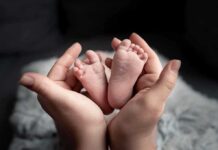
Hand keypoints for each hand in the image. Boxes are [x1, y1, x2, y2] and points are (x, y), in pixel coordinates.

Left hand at [20, 43, 106, 149]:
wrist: (91, 139)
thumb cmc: (79, 119)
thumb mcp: (60, 99)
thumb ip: (42, 86)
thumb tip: (22, 77)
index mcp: (51, 91)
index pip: (59, 68)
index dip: (68, 55)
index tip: (78, 45)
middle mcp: (58, 94)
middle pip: (71, 72)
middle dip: (82, 64)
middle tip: (95, 56)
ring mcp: (70, 98)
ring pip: (79, 78)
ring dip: (89, 71)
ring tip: (99, 65)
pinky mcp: (80, 102)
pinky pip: (86, 86)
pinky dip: (92, 80)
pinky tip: (100, 77)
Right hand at [107, 33, 180, 149]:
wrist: (126, 142)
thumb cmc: (139, 124)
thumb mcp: (153, 101)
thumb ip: (165, 82)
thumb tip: (177, 61)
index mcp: (153, 84)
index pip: (149, 60)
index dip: (142, 46)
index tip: (132, 36)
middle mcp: (144, 86)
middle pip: (136, 62)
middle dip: (127, 51)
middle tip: (116, 42)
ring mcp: (132, 91)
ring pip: (126, 70)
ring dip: (118, 60)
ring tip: (107, 53)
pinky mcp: (122, 96)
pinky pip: (117, 80)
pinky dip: (111, 72)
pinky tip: (104, 68)